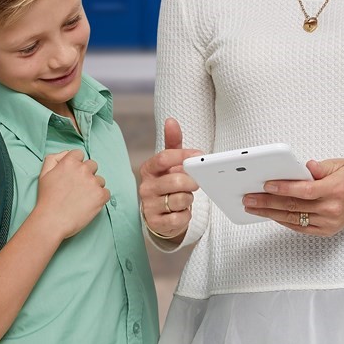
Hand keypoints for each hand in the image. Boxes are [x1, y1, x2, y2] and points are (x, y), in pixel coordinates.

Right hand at [34, 150, 109, 238]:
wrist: (52, 221)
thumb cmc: (47, 199)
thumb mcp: (44, 174)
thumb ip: (54, 159)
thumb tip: (66, 154)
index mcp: (69, 162)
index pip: (80, 154)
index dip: (77, 164)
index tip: (73, 174)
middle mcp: (83, 170)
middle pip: (92, 165)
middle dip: (87, 174)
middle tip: (78, 187)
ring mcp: (93, 182)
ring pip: (100, 180)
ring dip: (94, 187)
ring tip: (82, 198)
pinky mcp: (101, 196)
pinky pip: (106, 192)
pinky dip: (100, 198)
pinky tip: (89, 204)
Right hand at [136, 118, 201, 239]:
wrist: (160, 214)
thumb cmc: (167, 184)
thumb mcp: (170, 163)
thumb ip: (172, 142)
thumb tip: (171, 120)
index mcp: (148, 169)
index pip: (164, 157)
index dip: (184, 156)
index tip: (198, 156)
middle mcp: (146, 187)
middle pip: (176, 181)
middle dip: (191, 182)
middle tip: (195, 183)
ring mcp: (149, 206)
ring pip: (180, 200)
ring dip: (188, 199)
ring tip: (184, 198)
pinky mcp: (156, 223)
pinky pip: (180, 218)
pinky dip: (185, 215)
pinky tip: (181, 211)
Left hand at [241, 159, 343, 235]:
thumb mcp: (339, 163)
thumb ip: (318, 167)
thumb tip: (301, 167)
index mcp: (336, 189)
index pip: (304, 190)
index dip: (283, 188)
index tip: (266, 185)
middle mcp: (332, 208)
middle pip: (295, 206)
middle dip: (268, 202)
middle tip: (249, 198)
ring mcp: (329, 222)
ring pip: (294, 219)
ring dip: (270, 213)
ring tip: (253, 207)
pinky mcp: (327, 231)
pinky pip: (300, 228)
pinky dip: (284, 221)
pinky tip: (270, 214)